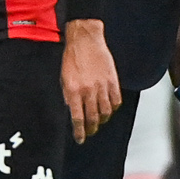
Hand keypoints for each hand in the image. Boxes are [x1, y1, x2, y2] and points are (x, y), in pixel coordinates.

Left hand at [63, 18, 121, 142]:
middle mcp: (88, 90)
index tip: (80, 138)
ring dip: (103, 120)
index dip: (79, 132)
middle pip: (93, 118)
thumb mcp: (64, 78)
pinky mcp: (112, 80)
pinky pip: (116, 100)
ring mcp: (102, 86)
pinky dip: (113, 108)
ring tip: (100, 121)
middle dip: (91, 129)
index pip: (78, 118)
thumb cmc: (72, 57)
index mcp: (74, 91)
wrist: (85, 40)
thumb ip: (68, 96)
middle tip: (90, 132)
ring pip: (106, 111)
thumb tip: (73, 110)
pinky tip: (110, 109)